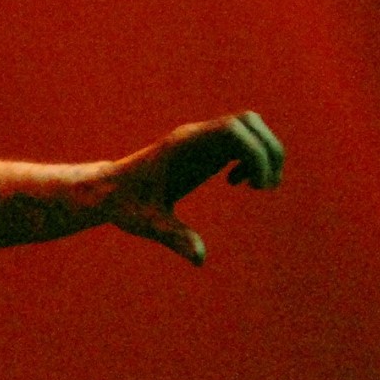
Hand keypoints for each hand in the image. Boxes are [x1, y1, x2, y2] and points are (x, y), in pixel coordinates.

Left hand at [106, 112, 284, 264]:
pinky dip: (251, 158)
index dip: (254, 150)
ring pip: (249, 128)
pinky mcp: (204, 150)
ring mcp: (201, 140)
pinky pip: (240, 141)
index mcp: (182, 145)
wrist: (111, 191)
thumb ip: (174, 237)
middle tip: (264, 186)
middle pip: (249, 121)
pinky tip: (235, 182)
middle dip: (269, 151)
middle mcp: (195, 136)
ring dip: (264, 153)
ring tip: (257, 185)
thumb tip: (199, 258)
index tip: (256, 183)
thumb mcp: (149, 224)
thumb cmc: (126, 206)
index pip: (232, 127)